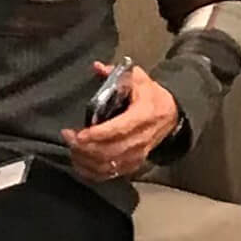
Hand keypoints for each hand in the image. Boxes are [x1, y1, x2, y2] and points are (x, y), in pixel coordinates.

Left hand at [61, 62, 178, 183]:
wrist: (172, 115)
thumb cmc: (151, 96)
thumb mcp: (138, 79)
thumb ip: (116, 72)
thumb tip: (97, 67)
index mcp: (144, 115)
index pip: (119, 129)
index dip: (98, 134)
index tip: (79, 134)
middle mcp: (142, 138)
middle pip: (111, 150)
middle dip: (86, 148)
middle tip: (69, 138)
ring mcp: (138, 154)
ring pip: (110, 165)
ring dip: (87, 160)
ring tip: (71, 148)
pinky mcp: (134, 163)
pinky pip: (111, 174)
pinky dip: (93, 172)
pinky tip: (79, 163)